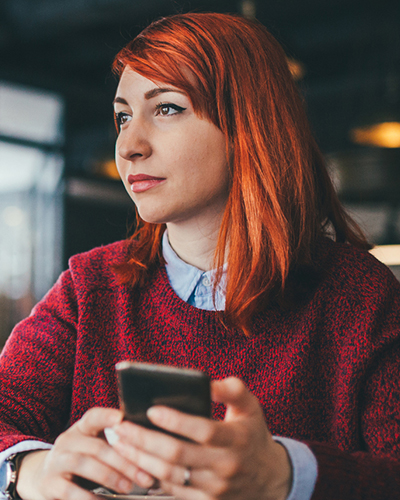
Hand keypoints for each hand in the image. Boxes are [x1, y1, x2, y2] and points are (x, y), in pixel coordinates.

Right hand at [16, 407, 153, 499]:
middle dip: (124, 461)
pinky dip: (89, 497)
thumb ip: (113, 443)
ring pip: (84, 464)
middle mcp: (67, 441)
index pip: (93, 416)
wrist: (43, 478)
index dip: (107, 416)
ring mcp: (56, 461)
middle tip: (144, 475)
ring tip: (128, 487)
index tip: (123, 418)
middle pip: (97, 446)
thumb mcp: (92, 447)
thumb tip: (148, 444)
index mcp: (81, 429)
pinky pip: (70, 491)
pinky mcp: (49, 483)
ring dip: (110, 476)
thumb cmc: (80, 461)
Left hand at [110, 377, 292, 499]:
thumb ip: (232, 390)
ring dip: (139, 459)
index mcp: (235, 439)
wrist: (268, 478)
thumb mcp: (250, 406)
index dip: (176, 421)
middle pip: (177, 455)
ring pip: (169, 475)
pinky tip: (133, 461)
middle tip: (120, 426)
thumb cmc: (251, 433)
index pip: (203, 431)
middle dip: (144, 440)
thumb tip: (208, 383)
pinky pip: (171, 492)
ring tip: (119, 442)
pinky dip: (149, 476)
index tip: (151, 410)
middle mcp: (224, 467)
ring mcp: (214, 489)